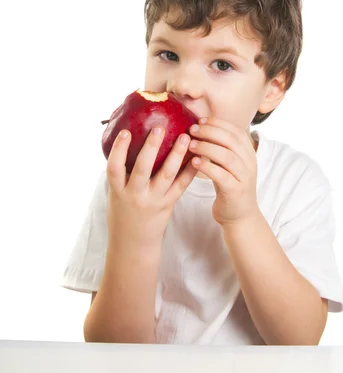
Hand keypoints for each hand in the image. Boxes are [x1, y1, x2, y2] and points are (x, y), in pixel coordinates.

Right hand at [106, 127, 197, 248]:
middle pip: (142, 168)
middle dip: (151, 148)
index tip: (125, 131)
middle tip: (159, 128)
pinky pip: (181, 185)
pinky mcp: (169, 205)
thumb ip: (121, 172)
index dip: (119, 150)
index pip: (114, 168)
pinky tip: (197, 156)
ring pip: (166, 175)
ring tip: (185, 137)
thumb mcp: (115, 193)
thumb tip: (126, 138)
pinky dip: (189, 170)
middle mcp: (135, 195)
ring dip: (176, 154)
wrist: (133, 244)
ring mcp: (153, 200)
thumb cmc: (123, 212)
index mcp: (117, 191)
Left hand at [188, 117, 258, 225]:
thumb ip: (220, 147)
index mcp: (248, 153)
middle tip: (192, 130)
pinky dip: (207, 167)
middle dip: (210, 132)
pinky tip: (194, 162)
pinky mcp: (235, 191)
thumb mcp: (227, 164)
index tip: (201, 120)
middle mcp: (249, 163)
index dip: (218, 123)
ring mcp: (244, 177)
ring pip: (227, 156)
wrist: (240, 215)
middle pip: (231, 140)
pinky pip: (221, 175)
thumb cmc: (229, 185)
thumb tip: (200, 127)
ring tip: (190, 144)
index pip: (236, 131)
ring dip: (207, 147)